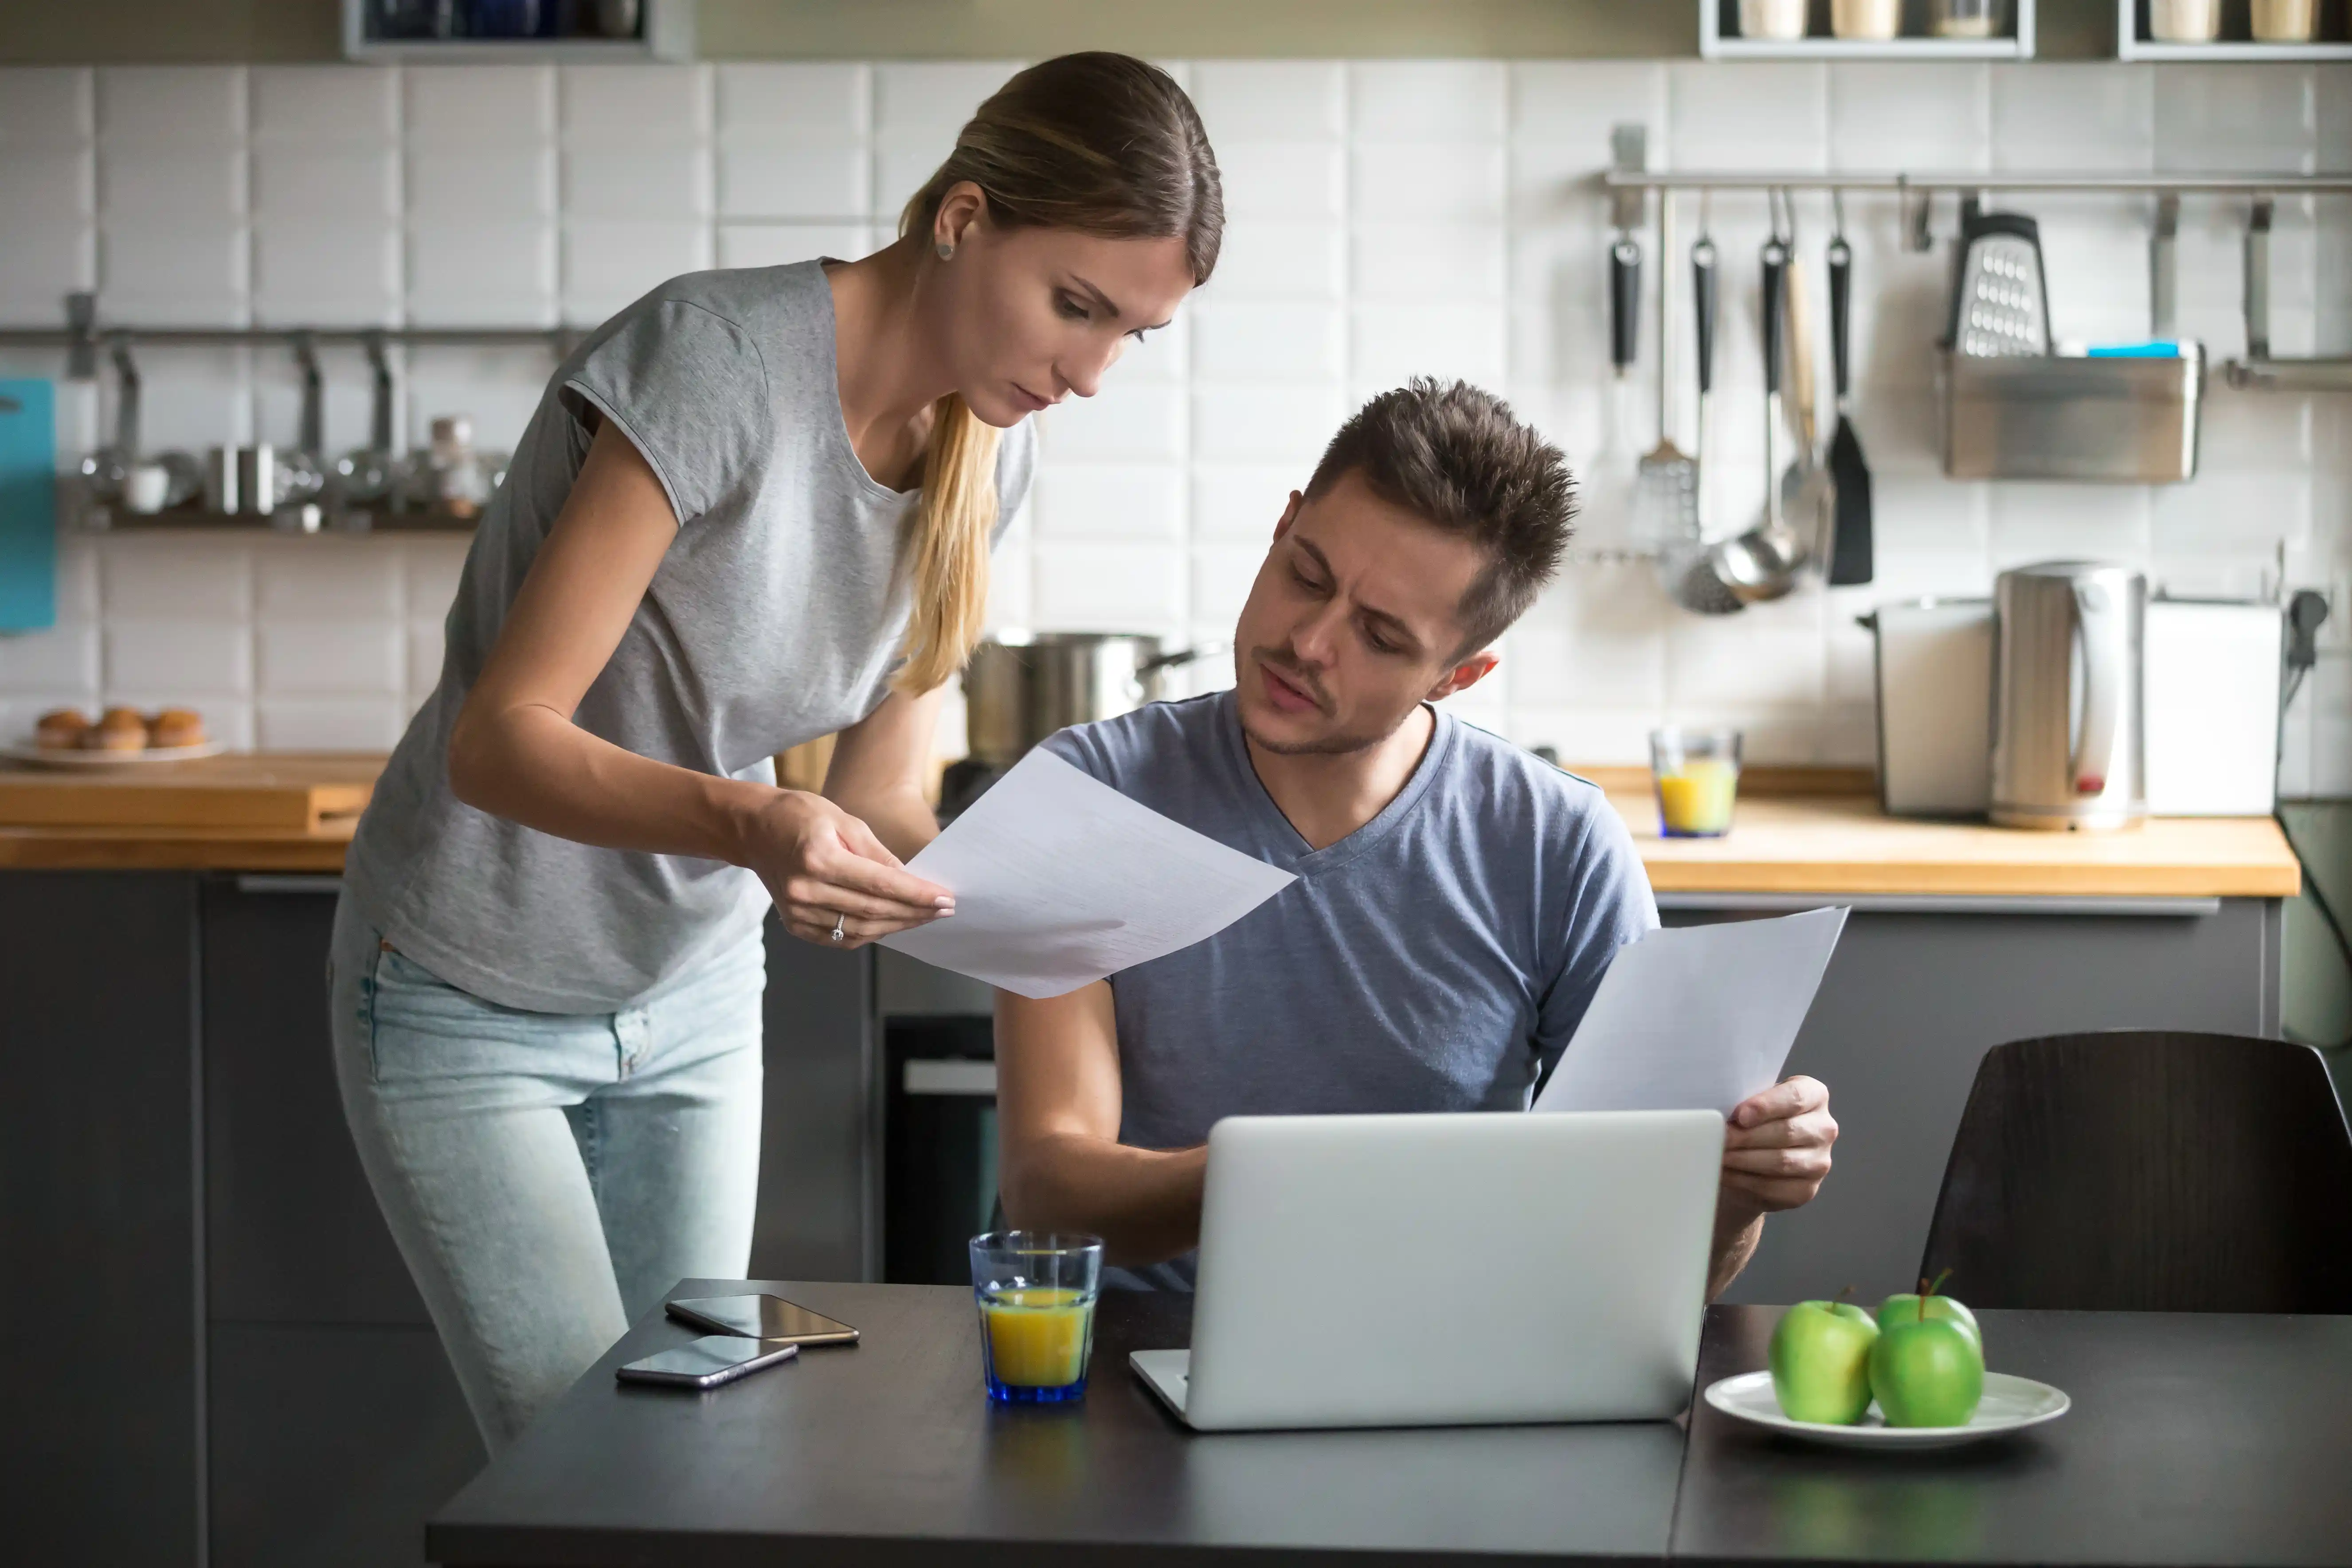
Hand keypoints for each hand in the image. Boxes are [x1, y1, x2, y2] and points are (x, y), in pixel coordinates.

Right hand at [740, 789, 952, 949]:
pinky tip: (891, 923)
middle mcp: (805, 890)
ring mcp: (797, 911)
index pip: (880, 885)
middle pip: (873, 910)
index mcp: (818, 859)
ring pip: (860, 929)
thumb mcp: (843, 820)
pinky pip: (840, 938)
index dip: (917, 895)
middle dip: (914, 912)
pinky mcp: (794, 924)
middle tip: (942, 909)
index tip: (945, 898)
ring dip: (897, 925)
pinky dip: (870, 933)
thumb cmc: (798, 816)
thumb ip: (877, 854)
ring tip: (923, 917)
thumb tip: (909, 879)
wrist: (753, 829)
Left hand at [1719, 1075, 1836, 1223]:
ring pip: (1781, 1161)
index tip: (1740, 1115)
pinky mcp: (1806, 1190)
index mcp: (1814, 1095)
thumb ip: (1744, 1101)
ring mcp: (1819, 1161)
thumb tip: (1721, 1112)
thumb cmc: (1754, 1121)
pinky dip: (1745, 1180)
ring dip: (1744, 1159)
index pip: (1796, 1097)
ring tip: (1719, 1155)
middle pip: (1787, 1132)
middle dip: (1747, 1136)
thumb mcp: (1752, 1102)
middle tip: (1719, 1138)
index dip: (1766, 1106)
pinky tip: (1726, 1173)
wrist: (1757, 1158)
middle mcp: (1824, 1128)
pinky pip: (1774, 1187)